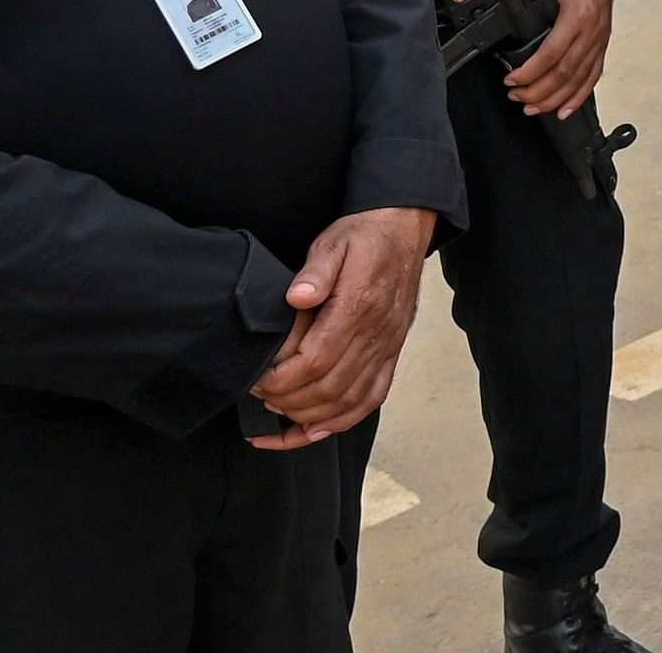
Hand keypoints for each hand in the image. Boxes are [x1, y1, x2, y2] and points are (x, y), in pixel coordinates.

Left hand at [248, 207, 434, 447]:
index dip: (283, 379)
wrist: (404, 232)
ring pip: (349, 400)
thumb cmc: (363, 237)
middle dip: (288, 401)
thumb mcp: (334, 242)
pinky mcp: (392, 353)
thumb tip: (296, 298)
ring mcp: (387, 347)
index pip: (318, 359)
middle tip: (258, 397)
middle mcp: (377, 334)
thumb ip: (316, 270)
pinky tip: (315, 429)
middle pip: (330, 388)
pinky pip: (371, 398)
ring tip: (278, 414)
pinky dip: (342, 420)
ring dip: (311, 417)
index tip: (257, 380)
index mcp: (360, 306)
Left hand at [503, 0, 614, 120]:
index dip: (529, 72)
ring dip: (555, 99)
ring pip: (578, 80)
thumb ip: (529, 8)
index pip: (551, 54)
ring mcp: (599, 40)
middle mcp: (591, 32)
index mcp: (577, 16)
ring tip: (534, 109)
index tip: (511, 81)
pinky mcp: (602, 45)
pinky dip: (579, 97)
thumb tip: (505, 29)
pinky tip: (566, 110)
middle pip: (564, 73)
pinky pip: (593, 76)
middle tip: (517, 98)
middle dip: (538, 91)